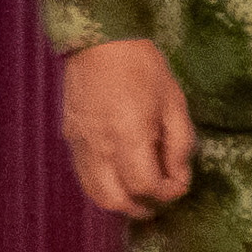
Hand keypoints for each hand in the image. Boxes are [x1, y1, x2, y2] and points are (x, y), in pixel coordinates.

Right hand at [59, 37, 196, 218]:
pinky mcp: (71, 136)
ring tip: (135, 199)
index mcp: (129, 136)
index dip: (166, 192)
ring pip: (94, 191)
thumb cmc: (142, 68)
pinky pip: (83, 174)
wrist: (100, 42)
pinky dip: (101, 185)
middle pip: (115, 199)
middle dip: (137, 208)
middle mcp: (100, 146)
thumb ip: (179, 146)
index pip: (146, 185)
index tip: (178, 184)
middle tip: (154, 207)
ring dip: (117, 202)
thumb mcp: (174, 104)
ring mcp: (81, 143)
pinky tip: (116, 177)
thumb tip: (177, 177)